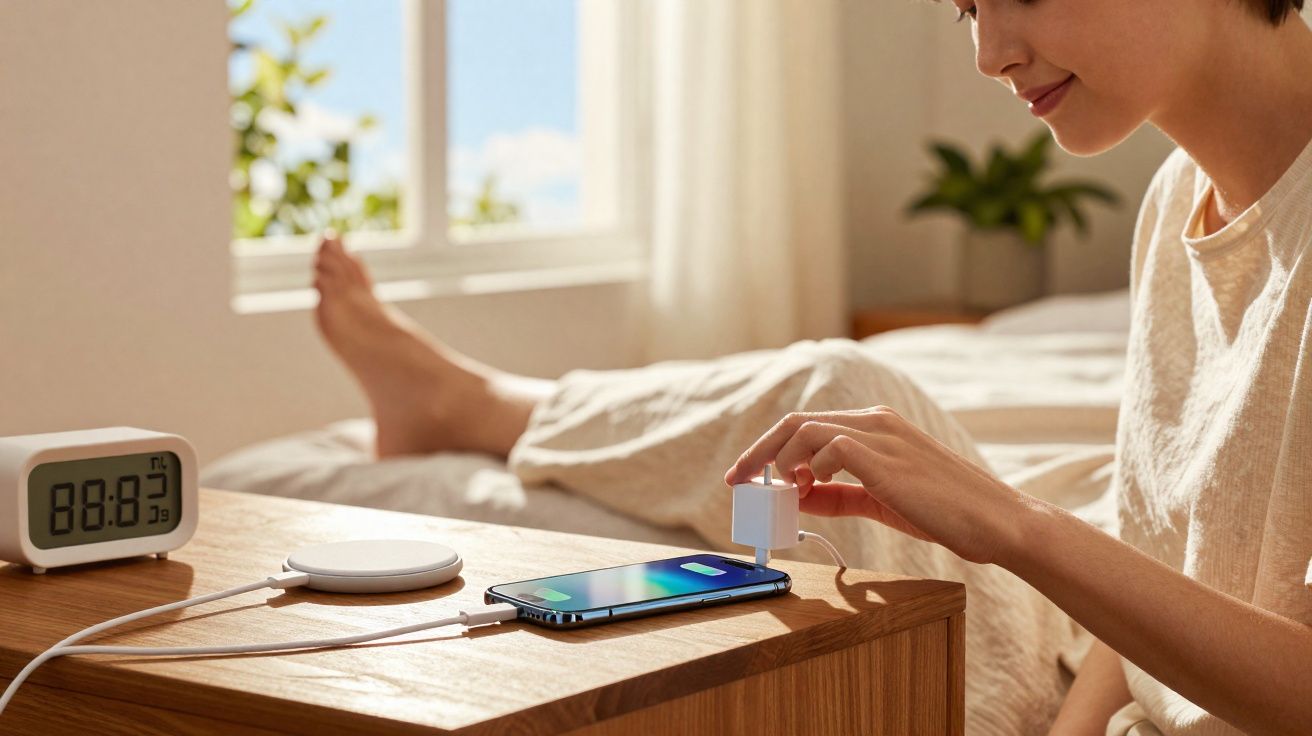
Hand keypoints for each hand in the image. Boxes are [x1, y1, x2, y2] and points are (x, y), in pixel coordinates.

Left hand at [723, 406, 1027, 564]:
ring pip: (806, 429)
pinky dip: (810, 469)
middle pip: (797, 422)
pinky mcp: (887, 456)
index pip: (807, 425)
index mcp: (876, 425)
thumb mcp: (881, 500)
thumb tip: (794, 496)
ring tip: (779, 491)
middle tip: (737, 480)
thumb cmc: (944, 512)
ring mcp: (882, 435)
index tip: (747, 474)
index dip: (769, 448)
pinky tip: (811, 491)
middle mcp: (876, 421)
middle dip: (759, 451)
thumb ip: (839, 494)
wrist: (996, 523)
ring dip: (779, 461)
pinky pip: (831, 448)